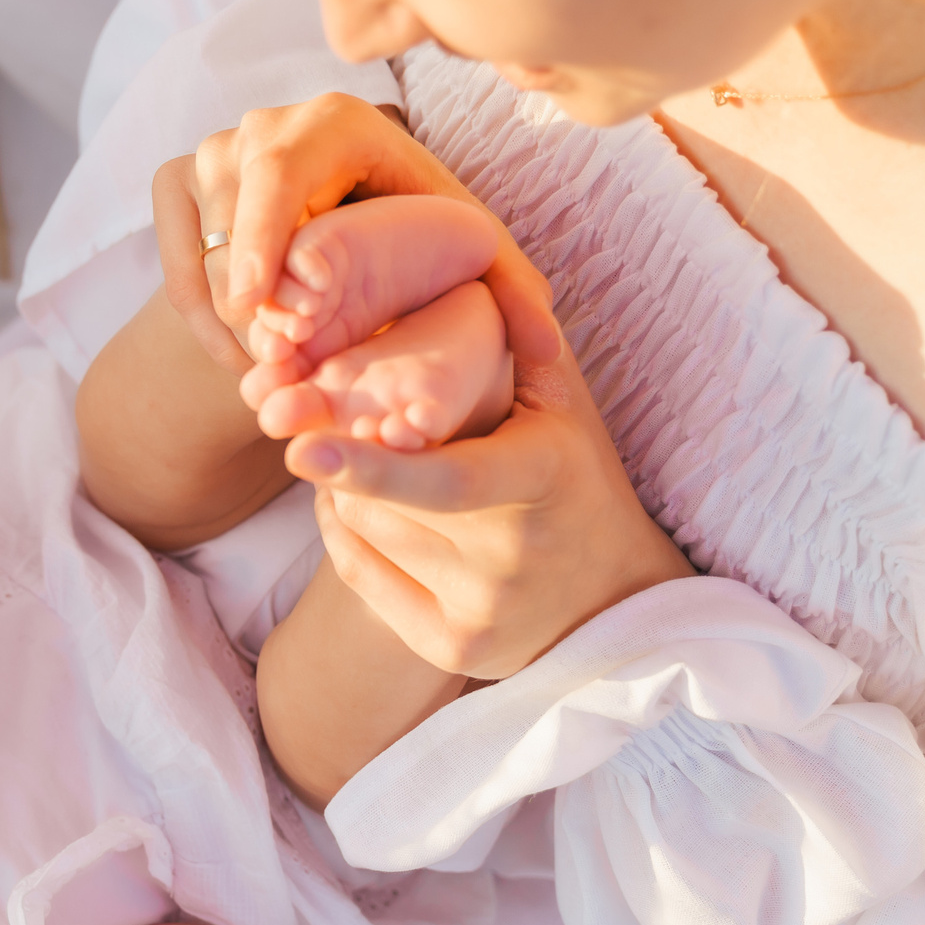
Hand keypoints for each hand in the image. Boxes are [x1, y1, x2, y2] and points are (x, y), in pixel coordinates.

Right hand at [171, 93, 562, 369]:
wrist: (347, 212)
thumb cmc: (412, 227)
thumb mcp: (466, 250)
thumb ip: (512, 289)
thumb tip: (549, 346)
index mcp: (334, 121)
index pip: (278, 171)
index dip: (262, 234)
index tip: (260, 301)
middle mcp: (262, 126)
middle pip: (233, 218)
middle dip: (252, 302)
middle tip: (279, 365)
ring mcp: (209, 154)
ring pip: (203, 255)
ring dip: (239, 326)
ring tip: (282, 370)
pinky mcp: (176, 188)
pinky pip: (178, 274)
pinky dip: (208, 325)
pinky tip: (251, 359)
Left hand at [293, 341, 694, 678]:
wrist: (620, 594)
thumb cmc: (576, 471)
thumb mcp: (561, 399)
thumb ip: (507, 340)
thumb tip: (453, 272)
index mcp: (540, 482)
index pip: (443, 480)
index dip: (370, 466)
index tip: (304, 449)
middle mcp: (510, 558)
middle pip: (381, 498)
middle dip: (353, 455)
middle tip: (346, 422)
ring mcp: (482, 613)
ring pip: (365, 531)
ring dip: (351, 492)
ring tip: (378, 466)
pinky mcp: (454, 651)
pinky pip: (363, 579)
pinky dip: (350, 536)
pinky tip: (365, 507)